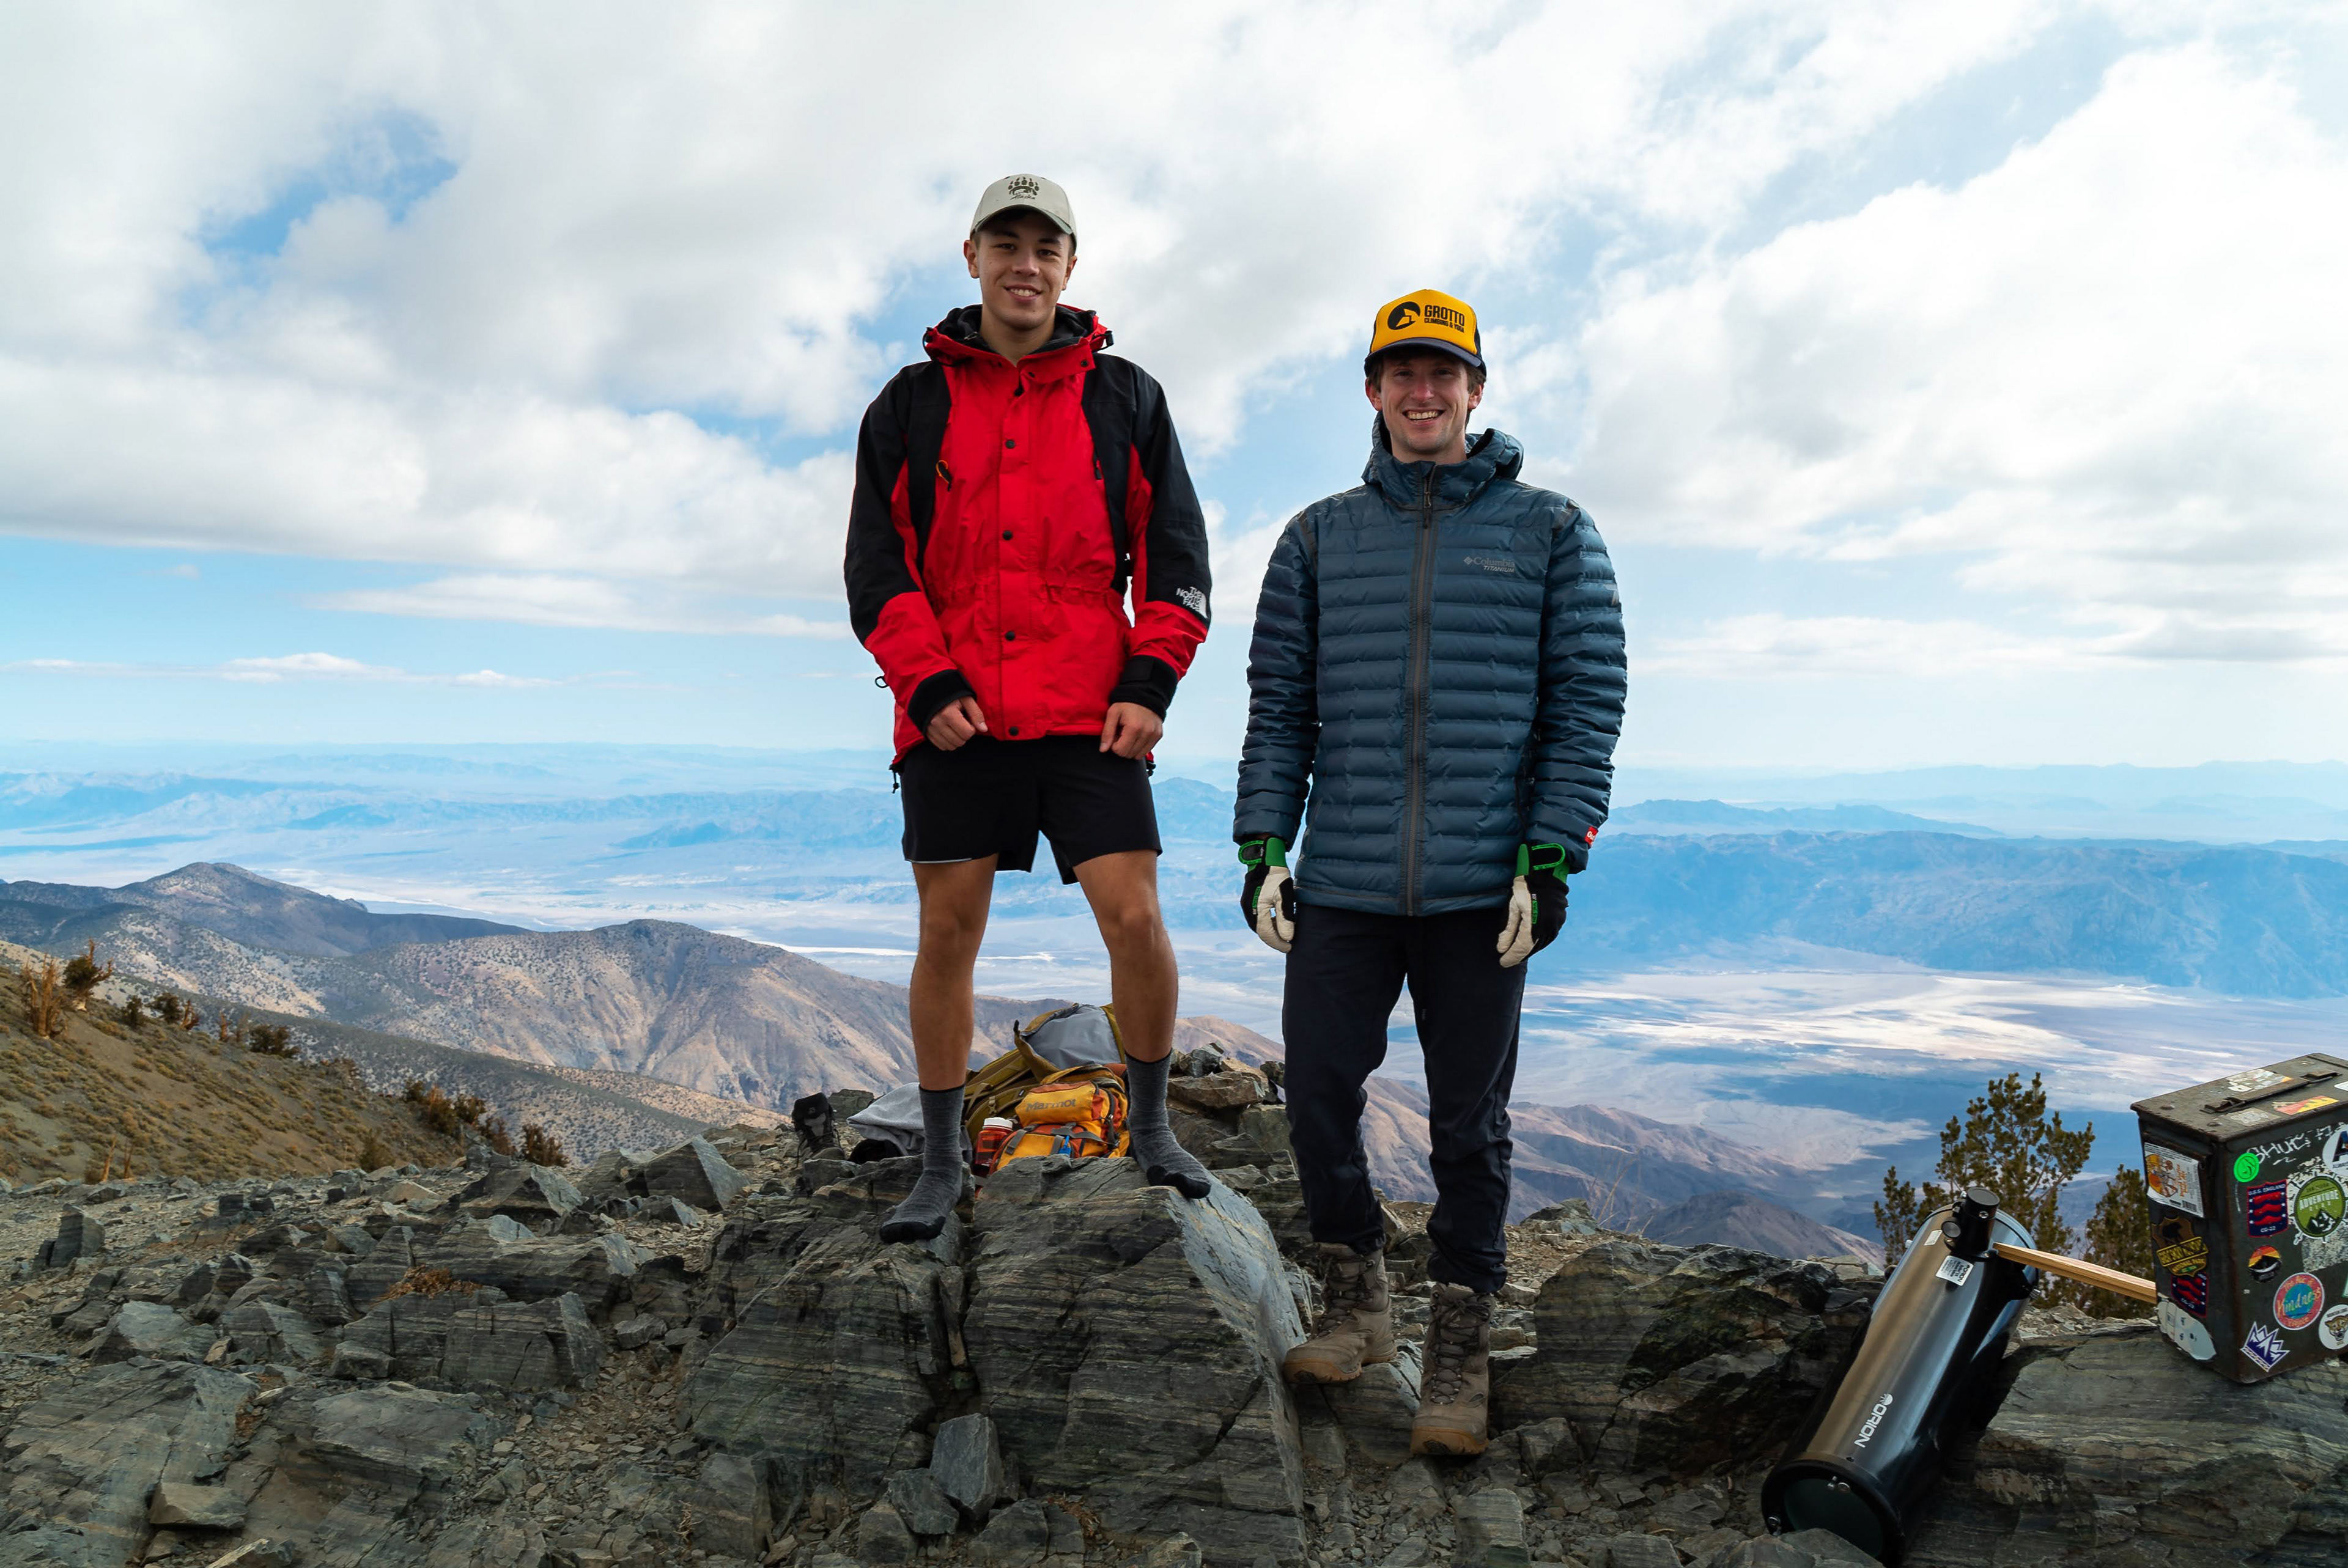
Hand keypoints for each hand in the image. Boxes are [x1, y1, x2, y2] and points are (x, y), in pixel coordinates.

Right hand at [924, 696, 988, 750]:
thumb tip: (984, 729)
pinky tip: (949, 731)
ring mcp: (931, 729)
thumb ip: (976, 713)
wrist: (931, 691)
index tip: (968, 720)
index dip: (972, 728)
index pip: (968, 733)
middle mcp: (937, 723)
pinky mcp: (927, 733)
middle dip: (965, 734)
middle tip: (962, 723)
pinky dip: (949, 742)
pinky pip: (942, 747)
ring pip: (951, 746)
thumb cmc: (951, 694)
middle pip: (960, 741)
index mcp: (948, 713)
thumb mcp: (966, 699)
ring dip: (957, 739)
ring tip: (955, 726)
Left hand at [1098, 701, 1162, 758]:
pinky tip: (1137, 735)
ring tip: (1129, 734)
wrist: (1144, 695)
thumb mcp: (1113, 714)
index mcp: (1134, 728)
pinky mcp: (1158, 735)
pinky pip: (1146, 751)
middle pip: (1129, 754)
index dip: (1114, 745)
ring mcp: (1154, 735)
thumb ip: (1107, 732)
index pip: (1120, 751)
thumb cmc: (1126, 704)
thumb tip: (1103, 750)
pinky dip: (1139, 746)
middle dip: (1122, 747)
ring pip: (1138, 755)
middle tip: (1122, 733)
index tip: (1116, 734)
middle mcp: (1147, 733)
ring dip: (1131, 748)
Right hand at [1239, 836, 1296, 953]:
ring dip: (1271, 932)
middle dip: (1275, 940)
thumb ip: (1286, 918)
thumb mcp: (1285, 897)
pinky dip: (1267, 924)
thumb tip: (1287, 937)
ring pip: (1258, 926)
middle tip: (1288, 945)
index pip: (1267, 934)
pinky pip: (1257, 918)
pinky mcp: (1248, 900)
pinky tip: (1276, 923)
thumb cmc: (1277, 875)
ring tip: (1284, 935)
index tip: (1290, 947)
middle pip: (1261, 932)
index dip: (1278, 943)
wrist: (1264, 858)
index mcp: (1256, 909)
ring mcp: (1246, 905)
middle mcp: (1248, 909)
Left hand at [1497, 844, 1568, 967]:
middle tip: (1509, 960)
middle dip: (1520, 955)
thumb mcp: (1512, 906)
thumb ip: (1507, 929)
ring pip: (1542, 943)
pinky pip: (1549, 936)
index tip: (1503, 963)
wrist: (1546, 871)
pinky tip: (1532, 943)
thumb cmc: (1525, 886)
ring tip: (1519, 954)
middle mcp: (1548, 926)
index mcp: (1535, 923)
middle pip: (1533, 948)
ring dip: (1530, 950)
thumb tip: (1502, 948)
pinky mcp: (1560, 919)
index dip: (1512, 956)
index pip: (1522, 947)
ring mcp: (1557, 923)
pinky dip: (1539, 942)